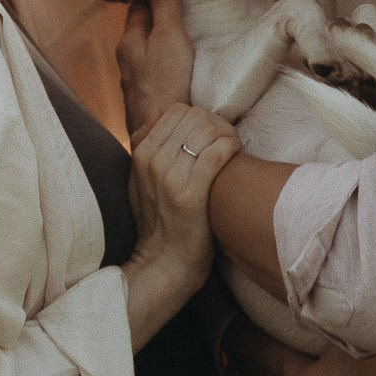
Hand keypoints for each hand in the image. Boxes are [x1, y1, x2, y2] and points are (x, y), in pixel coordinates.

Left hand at [117, 0, 194, 139]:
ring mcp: (133, 81)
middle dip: (155, 19)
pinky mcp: (144, 98)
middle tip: (179, 9)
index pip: (136, 7)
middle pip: (139, 30)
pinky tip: (175, 66)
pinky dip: (161, 62)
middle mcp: (125, 60)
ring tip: (180, 35)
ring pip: (144, 52)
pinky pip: (151, 71)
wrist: (161, 130)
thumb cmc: (166, 81)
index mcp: (128, 41)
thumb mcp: (169, 37)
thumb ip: (163, 8)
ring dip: (158, 42)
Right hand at [122, 105, 237, 345]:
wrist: (164, 264)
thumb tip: (160, 113)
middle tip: (227, 139)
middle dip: (216, 123)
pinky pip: (216, 153)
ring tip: (232, 147)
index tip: (211, 132)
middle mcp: (151, 162)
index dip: (199, 116)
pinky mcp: (190, 196)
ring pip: (206, 130)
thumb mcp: (140, 180)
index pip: (175, 111)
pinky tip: (235, 154)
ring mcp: (169, 178)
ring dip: (226, 133)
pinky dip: (230, 147)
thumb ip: (146, 144)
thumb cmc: (160, 222)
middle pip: (193, 116)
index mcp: (139, 154)